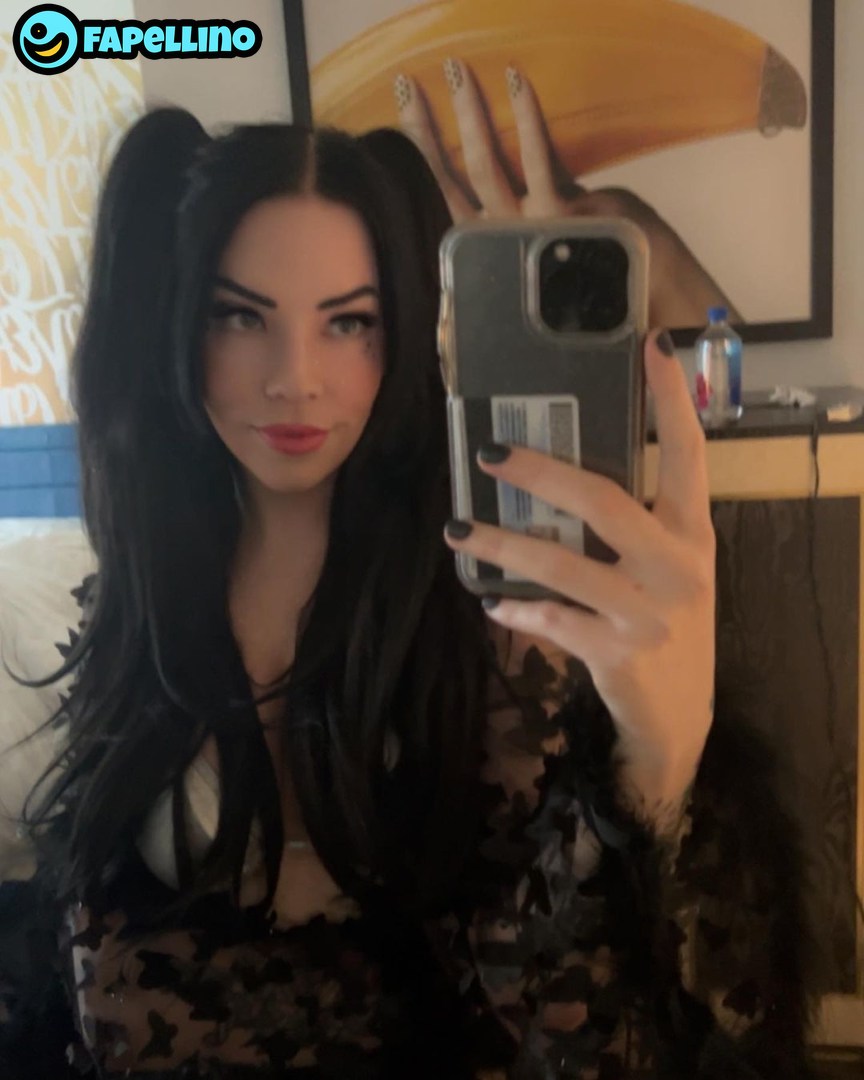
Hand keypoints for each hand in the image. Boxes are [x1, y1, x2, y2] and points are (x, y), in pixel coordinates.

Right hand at [395, 59, 740, 327]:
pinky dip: (527, 118)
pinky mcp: (560, 214)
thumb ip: (521, 228)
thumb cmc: (599, 270)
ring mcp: (529, 227)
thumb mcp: (549, 247)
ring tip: (455, 72)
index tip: (406, 112)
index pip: (446, 193)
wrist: (644, 297)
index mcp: (493, 243)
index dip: (423, 152)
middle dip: (427, 129)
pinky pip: (539, 159)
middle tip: (409, 85)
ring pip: (485, 166)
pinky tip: (516, 83)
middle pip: (453, 178)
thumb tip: (499, 204)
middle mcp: (501, 238)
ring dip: (470, 115)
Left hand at [443, 331, 715, 827]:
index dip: (670, 400)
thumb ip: (638, 526)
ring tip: (459, 531)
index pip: (688, 455)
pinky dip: (518, 610)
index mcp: (693, 534)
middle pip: (604, 501)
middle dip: (540, 473)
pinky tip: (493, 602)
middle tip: (488, 453)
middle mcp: (677, 566)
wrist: (678, 717)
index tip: (653, 345)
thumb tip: (561, 478)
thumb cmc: (667, 627)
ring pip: (562, 563)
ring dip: (503, 545)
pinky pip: (553, 620)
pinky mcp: (617, 653)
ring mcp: (648, 611)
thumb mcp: (668, 569)